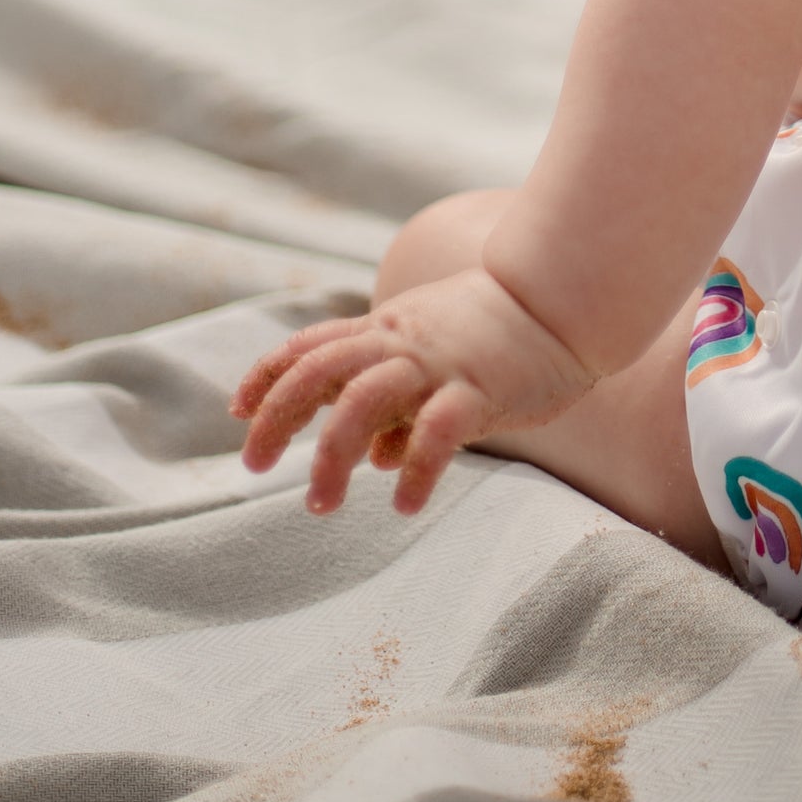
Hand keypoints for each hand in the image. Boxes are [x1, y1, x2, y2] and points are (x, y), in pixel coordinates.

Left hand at [231, 266, 596, 516]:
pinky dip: (414, 471)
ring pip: (362, 400)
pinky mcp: (479, 390)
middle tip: (253, 465)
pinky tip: (405, 505)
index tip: (238, 411)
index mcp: (388, 328)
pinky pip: (436, 432)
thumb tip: (377, 459)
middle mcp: (402, 343)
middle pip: (320, 371)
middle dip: (276, 417)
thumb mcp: (435, 349)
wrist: (563, 296)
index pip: (311, 345)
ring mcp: (438, 365)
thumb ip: (400, 396)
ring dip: (331, 455)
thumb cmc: (498, 329)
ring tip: (318, 505)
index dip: (267, 375)